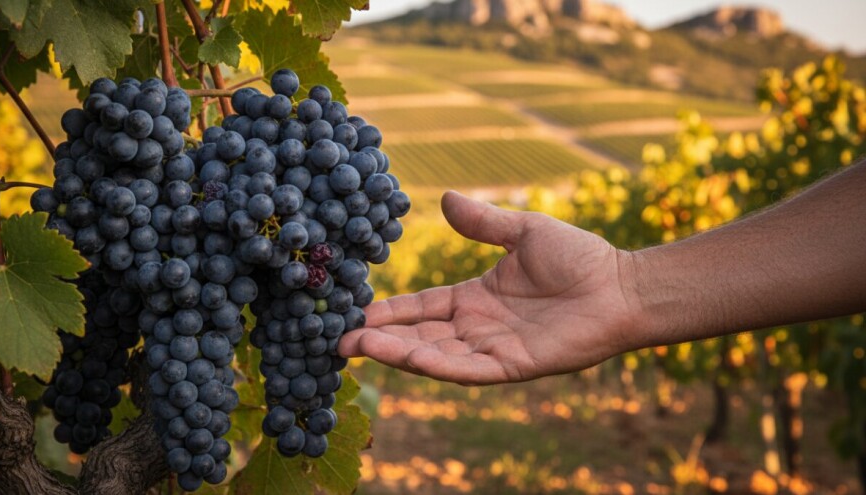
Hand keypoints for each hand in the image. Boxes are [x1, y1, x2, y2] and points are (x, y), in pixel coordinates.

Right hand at [339, 191, 642, 384]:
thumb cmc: (579, 257)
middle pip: (418, 336)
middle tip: (336, 339)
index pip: (420, 307)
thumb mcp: (523, 232)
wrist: (621, 285)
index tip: (352, 312)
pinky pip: (466, 369)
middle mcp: (477, 328)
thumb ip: (482, 222)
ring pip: (434, 355)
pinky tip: (405, 357)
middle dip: (378, 339)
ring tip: (357, 347)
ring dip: (396, 353)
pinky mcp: (512, 366)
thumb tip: (442, 198)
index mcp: (474, 298)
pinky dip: (435, 365)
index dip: (387, 311)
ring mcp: (492, 349)